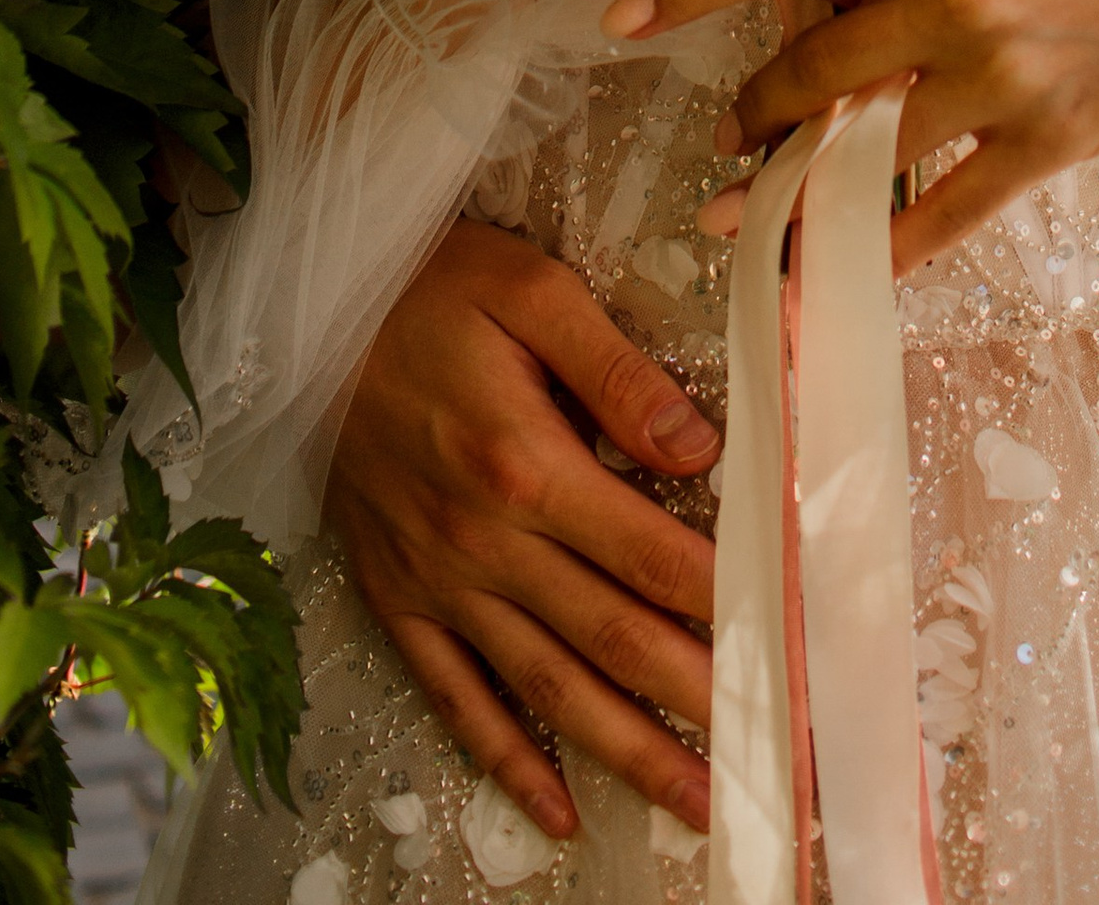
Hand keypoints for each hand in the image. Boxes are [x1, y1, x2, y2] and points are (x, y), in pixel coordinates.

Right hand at [323, 221, 720, 839]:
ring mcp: (439, 582)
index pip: (651, 554)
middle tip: (769, 752)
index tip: (787, 643)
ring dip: (626, 754)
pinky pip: (455, 699)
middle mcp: (484, 541)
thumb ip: (617, 373)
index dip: (726, 602)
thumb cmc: (431, 287)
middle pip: (612, 638)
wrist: (311, 311)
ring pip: (547, 688)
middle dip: (698, 701)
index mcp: (526, 464)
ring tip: (695, 808)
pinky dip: (508, 762)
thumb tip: (696, 447)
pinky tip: (560, 810)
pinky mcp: (399, 599)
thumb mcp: (531, 290)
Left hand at [603, 0, 1098, 269]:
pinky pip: (945, 214)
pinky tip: (844, 268)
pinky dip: (887, 246)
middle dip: (755, 104)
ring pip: (865, 146)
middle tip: (725, 127)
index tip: (619, 14)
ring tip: (751, 203)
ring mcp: (1005, 80)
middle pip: (813, 63)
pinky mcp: (1052, 146)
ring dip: (796, 179)